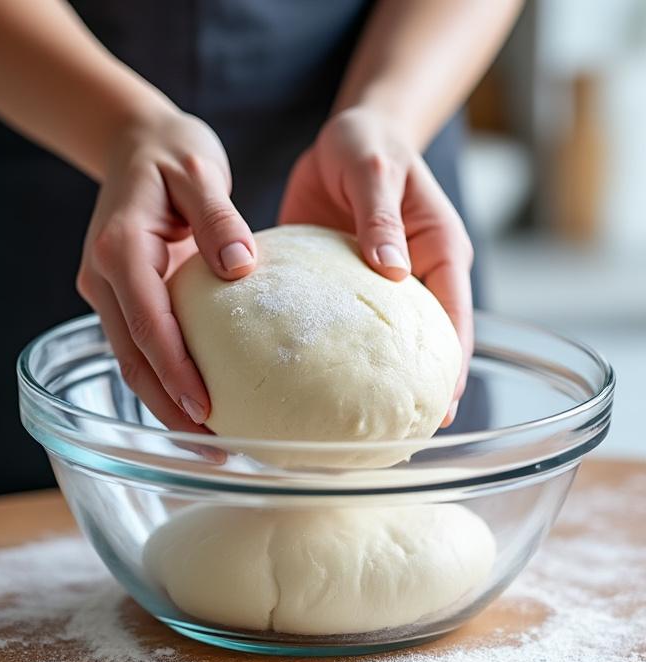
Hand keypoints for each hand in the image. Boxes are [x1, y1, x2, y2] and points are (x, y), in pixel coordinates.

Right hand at [78, 108, 257, 430]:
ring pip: (129, 359)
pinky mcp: (117, 296)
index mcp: (120, 248)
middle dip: (166, 406)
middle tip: (211, 448)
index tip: (206, 405)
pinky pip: (137, 345)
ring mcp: (104, 289)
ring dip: (162, 402)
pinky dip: (162, 378)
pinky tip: (194, 404)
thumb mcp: (201, 172)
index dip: (173, 368)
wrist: (133, 141)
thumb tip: (242, 268)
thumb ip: (221, 218)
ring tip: (207, 442)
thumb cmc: (172, 153)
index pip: (145, 321)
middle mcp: (102, 275)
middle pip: (130, 356)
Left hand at [279, 107, 473, 424]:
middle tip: (387, 442)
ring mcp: (371, 289)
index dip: (449, 369)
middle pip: (417, 349)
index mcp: (437, 255)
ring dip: (358, 383)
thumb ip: (381, 216)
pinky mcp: (332, 289)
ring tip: (338, 431)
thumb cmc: (366, 144)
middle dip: (407, 393)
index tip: (438, 411)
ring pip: (371, 347)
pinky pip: (326, 329)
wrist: (338, 135)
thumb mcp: (373, 171)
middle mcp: (408, 280)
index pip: (454, 324)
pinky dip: (316, 355)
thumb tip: (392, 267)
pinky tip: (289, 384)